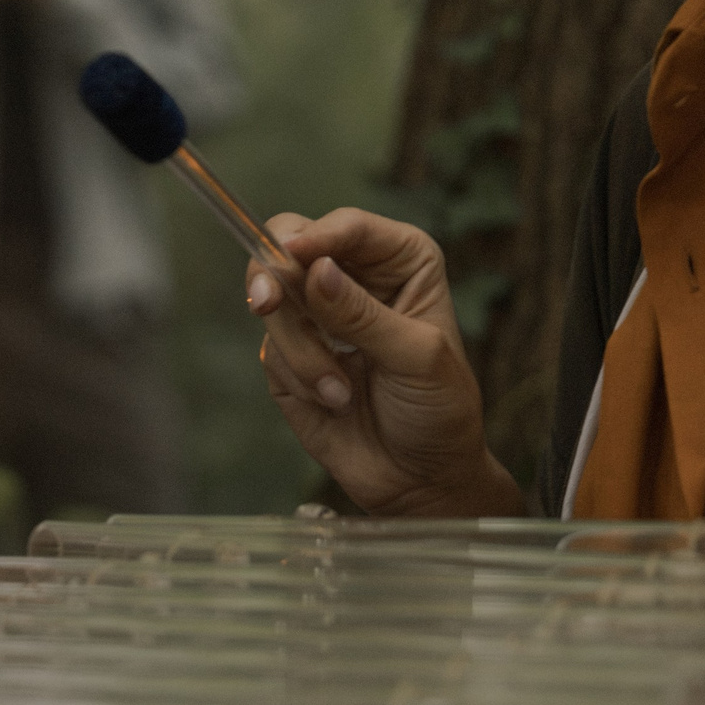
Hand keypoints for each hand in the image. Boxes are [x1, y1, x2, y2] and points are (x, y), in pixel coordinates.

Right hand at [247, 209, 523, 519]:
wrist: (420, 476)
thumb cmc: (438, 410)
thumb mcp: (415, 357)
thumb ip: (362, 315)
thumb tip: (314, 272)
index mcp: (399, 261)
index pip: (347, 228)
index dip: (315, 237)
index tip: (293, 256)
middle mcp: (354, 279)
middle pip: (288, 245)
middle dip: (276, 276)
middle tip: (266, 302)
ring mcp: (316, 318)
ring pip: (273, 301)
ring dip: (302, 352)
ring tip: (340, 391)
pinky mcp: (290, 357)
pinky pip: (270, 351)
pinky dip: (298, 378)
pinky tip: (332, 401)